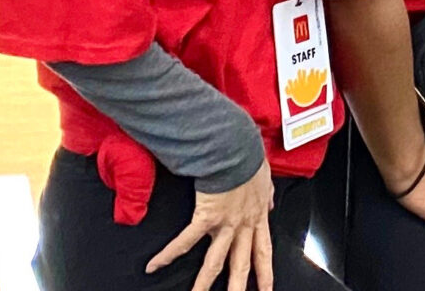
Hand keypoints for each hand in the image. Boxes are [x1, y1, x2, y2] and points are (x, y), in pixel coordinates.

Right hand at [144, 163, 274, 290]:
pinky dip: (168, 254)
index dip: (265, 273)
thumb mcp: (266, 179)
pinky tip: (153, 266)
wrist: (238, 147)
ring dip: (204, 283)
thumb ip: (267, 194)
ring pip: (215, 262)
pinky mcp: (207, 216)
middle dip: (239, 288)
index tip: (266, 290)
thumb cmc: (250, 159)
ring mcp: (225, 223)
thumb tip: (270, 201)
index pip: (263, 252)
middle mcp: (243, 225)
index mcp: (257, 217)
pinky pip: (185, 240)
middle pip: (241, 265)